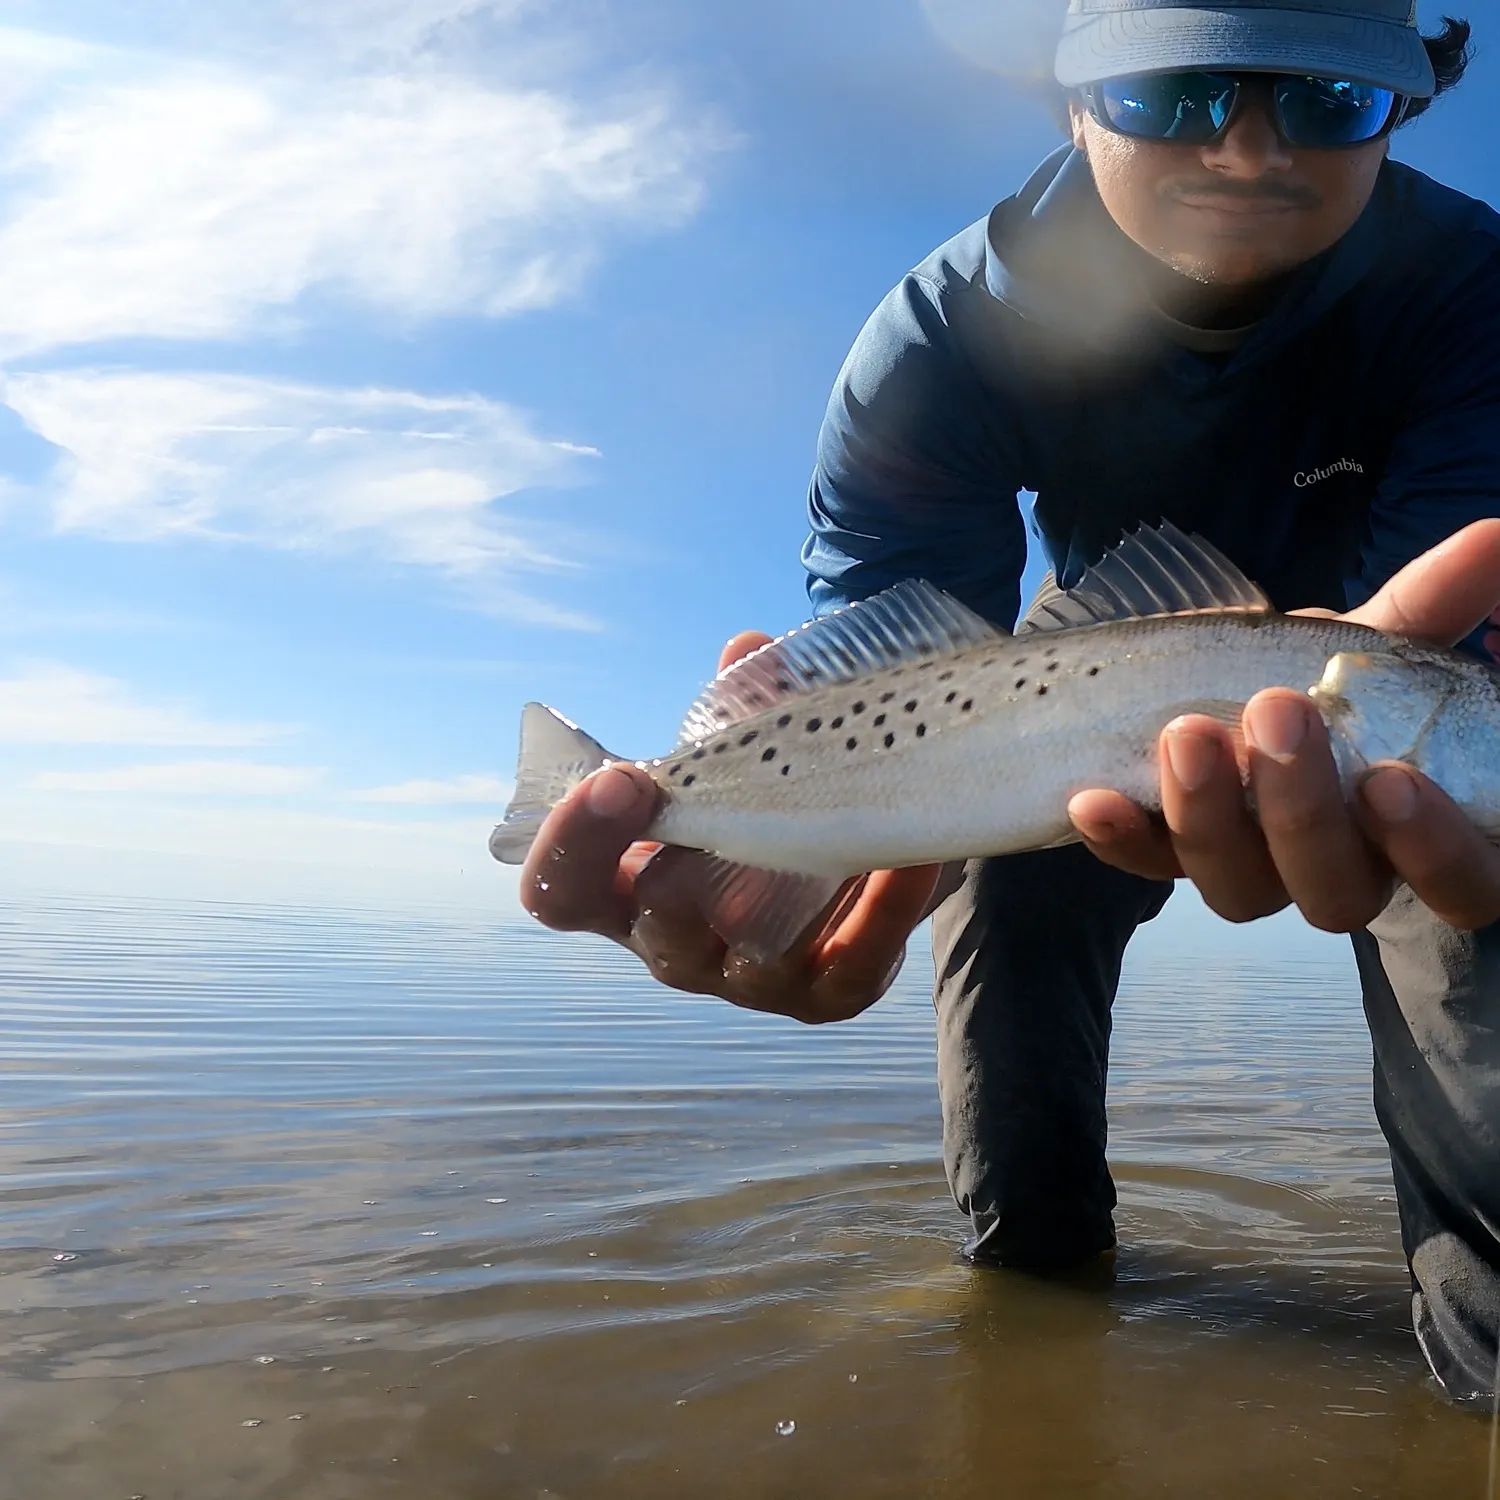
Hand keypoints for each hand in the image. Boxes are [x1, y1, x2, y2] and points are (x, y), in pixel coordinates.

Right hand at [521, 630, 942, 1021]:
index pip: (561, 890)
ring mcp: (752, 979)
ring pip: (752, 958)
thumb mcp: (740, 751)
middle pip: (657, 929)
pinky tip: (906, 857)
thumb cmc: (759, 795)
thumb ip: (740, 703)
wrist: (842, 843)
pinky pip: (853, 964)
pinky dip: (882, 912)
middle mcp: (677, 946)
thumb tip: (749, 650)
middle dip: (680, 869)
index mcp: (626, 890)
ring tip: (825, 826)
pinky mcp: (829, 991)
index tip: (619, 777)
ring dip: (788, 892)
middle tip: (725, 803)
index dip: (572, 845)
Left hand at [1067, 519, 1499, 932]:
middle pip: (1334, 891)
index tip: (1393, 779)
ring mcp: (1254, 875)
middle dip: (1300, 809)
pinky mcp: (1175, 861)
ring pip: (1237, 888)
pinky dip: (1120, 837)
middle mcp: (1341, 875)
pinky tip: (1091, 797)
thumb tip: (1497, 534)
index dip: (1433, 848)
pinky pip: (1148, 866)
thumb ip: (1436, 604)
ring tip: (1184, 732)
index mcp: (1420, 839)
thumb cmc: (1343, 691)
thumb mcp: (1383, 648)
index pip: (1458, 881)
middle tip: (1274, 711)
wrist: (1252, 700)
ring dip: (1208, 815)